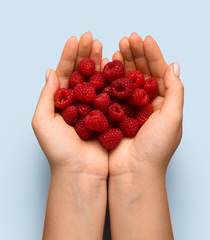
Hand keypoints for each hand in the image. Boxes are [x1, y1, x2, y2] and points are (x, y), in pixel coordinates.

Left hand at [33, 33, 108, 239]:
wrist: (80, 172)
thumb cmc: (58, 150)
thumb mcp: (42, 121)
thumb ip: (47, 96)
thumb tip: (49, 71)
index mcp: (58, 103)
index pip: (63, 73)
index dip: (68, 56)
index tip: (74, 40)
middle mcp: (75, 103)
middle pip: (80, 73)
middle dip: (84, 54)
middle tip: (90, 38)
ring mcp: (92, 108)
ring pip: (96, 80)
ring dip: (98, 62)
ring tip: (102, 45)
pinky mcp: (107, 116)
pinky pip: (109, 93)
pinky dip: (111, 79)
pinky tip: (114, 65)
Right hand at [107, 33, 182, 239]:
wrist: (133, 172)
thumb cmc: (155, 149)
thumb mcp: (172, 117)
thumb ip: (175, 91)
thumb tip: (174, 65)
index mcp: (163, 103)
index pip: (158, 72)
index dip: (152, 54)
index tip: (143, 39)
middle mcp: (146, 103)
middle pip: (140, 72)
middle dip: (135, 54)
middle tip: (127, 39)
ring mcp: (128, 108)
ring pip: (124, 79)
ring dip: (121, 63)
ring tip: (116, 47)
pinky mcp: (112, 114)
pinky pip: (110, 92)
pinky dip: (108, 78)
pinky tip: (105, 67)